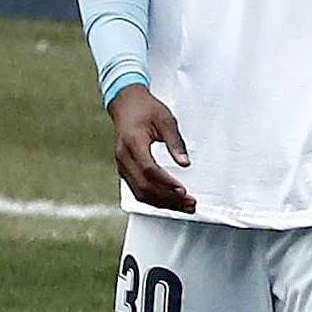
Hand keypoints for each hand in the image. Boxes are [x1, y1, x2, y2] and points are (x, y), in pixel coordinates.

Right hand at [107, 85, 194, 211]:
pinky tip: (170, 202)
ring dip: (163, 203)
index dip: (166, 182)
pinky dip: (154, 199)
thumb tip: (185, 163)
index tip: (182, 190)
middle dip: (168, 199)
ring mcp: (122, 166)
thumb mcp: (165, 119)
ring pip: (140, 193)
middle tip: (189, 203)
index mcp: (132, 142)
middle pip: (144, 187)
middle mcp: (123, 157)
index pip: (148, 169)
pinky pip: (138, 190)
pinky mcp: (125, 170)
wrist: (126, 104)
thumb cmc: (145, 109)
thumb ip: (175, 142)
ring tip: (184, 207)